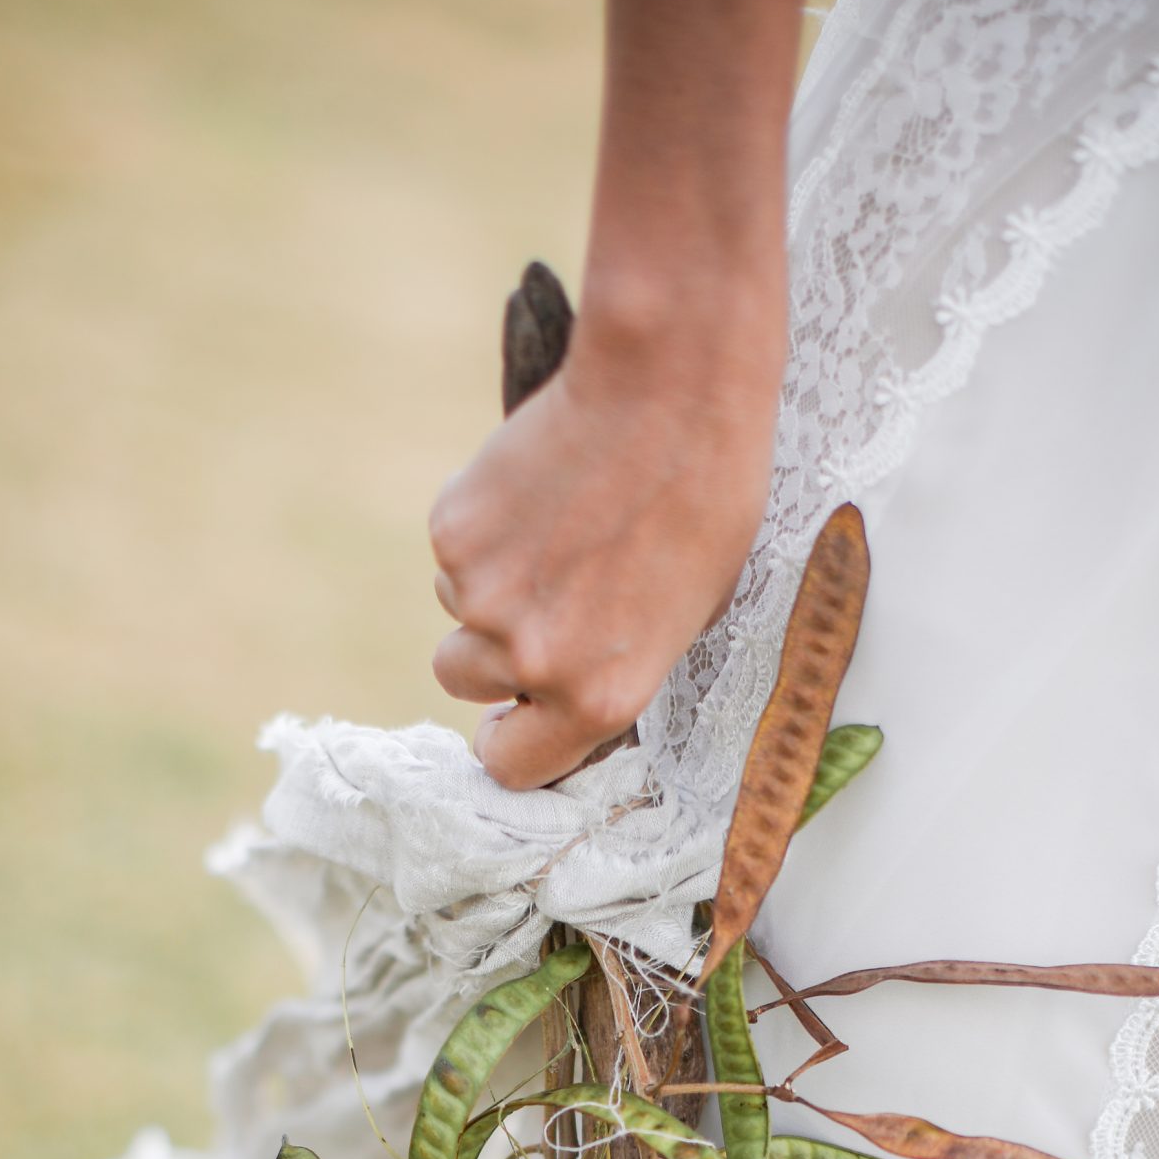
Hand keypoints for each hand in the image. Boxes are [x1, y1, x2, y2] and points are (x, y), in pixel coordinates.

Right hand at [431, 300, 785, 788]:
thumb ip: (611, 668)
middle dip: (485, 648)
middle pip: (461, 679)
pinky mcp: (453, 530)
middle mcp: (531, 661)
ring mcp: (483, 596)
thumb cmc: (705, 502)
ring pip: (456, 605)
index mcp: (598, 696)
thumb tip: (560, 687)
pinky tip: (540, 484)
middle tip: (537, 592)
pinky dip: (483, 523)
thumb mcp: (685, 618)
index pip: (511, 766)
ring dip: (489, 577)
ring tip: (557, 523)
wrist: (670, 392)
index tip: (508, 715)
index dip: (506, 739)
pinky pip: (454, 547)